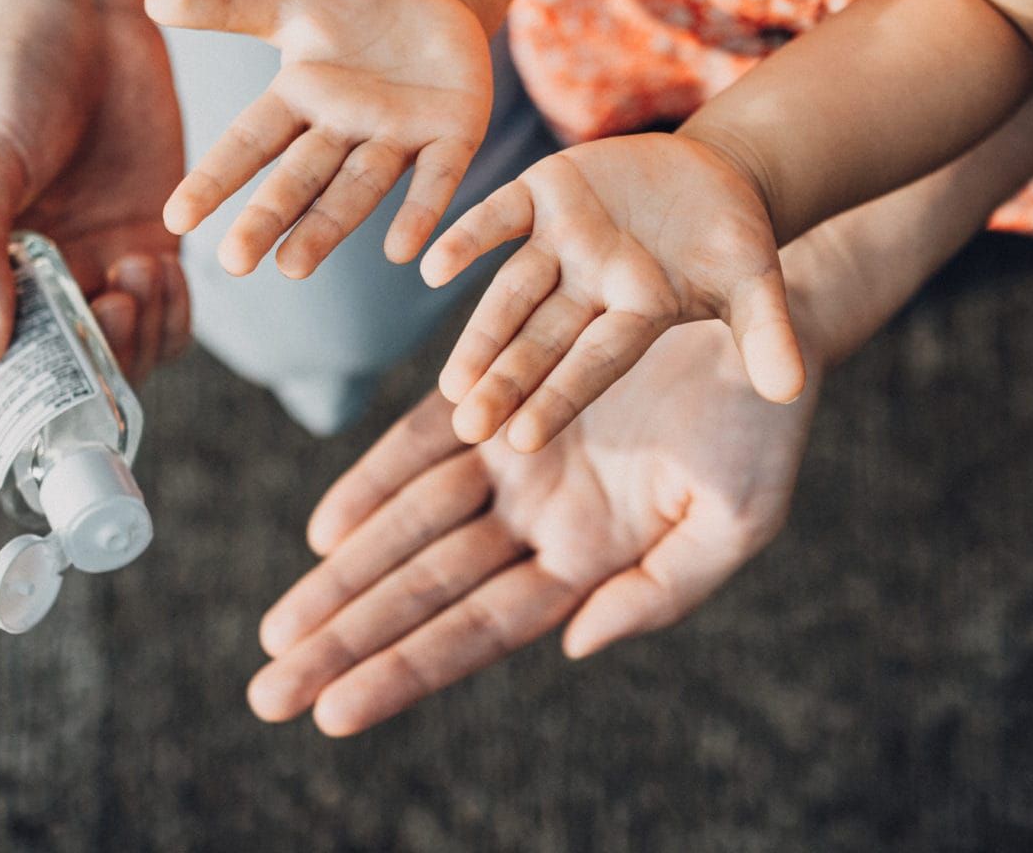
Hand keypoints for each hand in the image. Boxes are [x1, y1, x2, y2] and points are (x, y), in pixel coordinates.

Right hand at [0, 0, 187, 440]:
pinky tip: (164, 263)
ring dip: (142, 338)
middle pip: (61, 392)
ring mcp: (89, 278)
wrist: (84, 21)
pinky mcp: (145, 252)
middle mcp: (25, 296)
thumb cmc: (8, 86)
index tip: (49, 409)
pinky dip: (174, 313)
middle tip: (116, 310)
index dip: (5, 423)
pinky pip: (167, 323)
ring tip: (139, 270)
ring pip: (123, 364)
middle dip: (95, 374)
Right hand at [144, 0, 492, 277]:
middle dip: (269, 217)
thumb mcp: (291, 3)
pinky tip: (404, 252)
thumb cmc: (355, 12)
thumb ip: (226, 4)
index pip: (249, 143)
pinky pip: (436, 179)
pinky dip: (420, 213)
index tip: (177, 218)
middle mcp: (342, 131)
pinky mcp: (452, 136)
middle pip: (299, 178)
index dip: (216, 177)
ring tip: (294, 266)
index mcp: (299, 102)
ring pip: (358, 189)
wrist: (436, 3)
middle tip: (235, 263)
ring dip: (329, 228)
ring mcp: (397, 138)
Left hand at [247, 320, 820, 735]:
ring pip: (408, 526)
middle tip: (270, 689)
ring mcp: (511, 454)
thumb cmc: (762, 426)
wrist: (758, 321)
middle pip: (424, 591)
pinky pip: (421, 441)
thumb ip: (659, 591)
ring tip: (279, 630)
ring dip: (343, 574)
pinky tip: (326, 531)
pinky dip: (373, 481)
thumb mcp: (736, 521)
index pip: (479, 629)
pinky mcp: (498, 389)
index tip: (333, 711)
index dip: (406, 668)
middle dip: (348, 640)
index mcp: (588, 560)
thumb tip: (574, 645)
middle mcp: (536, 518)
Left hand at [419, 133, 804, 452]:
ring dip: (480, 333)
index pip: (593, 364)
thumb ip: (767, 334)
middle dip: (506, 381)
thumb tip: (788, 390)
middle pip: (541, 341)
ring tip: (449, 382)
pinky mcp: (544, 193)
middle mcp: (589, 289)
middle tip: (466, 425)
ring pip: (510, 292)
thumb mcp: (759, 287)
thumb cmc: (735, 244)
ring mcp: (562, 242)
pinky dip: (467, 237)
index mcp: (635, 317)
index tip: (521, 439)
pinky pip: (498, 218)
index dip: (560, 397)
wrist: (714, 175)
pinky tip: (429, 268)